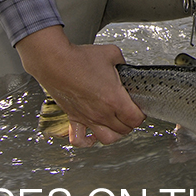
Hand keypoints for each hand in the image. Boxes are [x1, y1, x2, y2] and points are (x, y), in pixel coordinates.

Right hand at [16, 26, 143, 146]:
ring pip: (107, 138)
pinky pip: (79, 140)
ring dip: (115, 134)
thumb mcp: (111, 54)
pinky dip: (87, 142)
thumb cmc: (79, 58)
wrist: (54, 62)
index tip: (140, 109)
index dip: (141, 114)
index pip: (135, 118)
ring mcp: (88, 118)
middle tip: (130, 114)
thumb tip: (124, 66)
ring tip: (117, 126)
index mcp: (114, 99)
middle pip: (124, 130)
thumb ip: (123, 62)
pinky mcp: (74, 118)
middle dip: (131, 122)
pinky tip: (92, 135)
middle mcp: (102, 113)